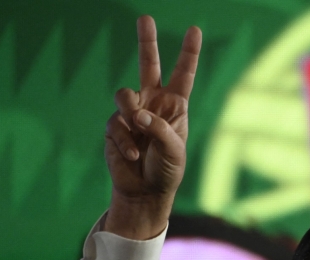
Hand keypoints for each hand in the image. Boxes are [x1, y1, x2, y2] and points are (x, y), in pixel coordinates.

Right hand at [104, 16, 201, 239]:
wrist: (144, 191)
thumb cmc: (166, 171)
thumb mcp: (174, 151)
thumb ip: (160, 130)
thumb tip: (138, 114)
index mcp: (175, 107)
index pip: (184, 75)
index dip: (189, 53)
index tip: (195, 30)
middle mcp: (153, 103)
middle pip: (148, 65)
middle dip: (147, 41)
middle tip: (146, 18)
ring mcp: (132, 113)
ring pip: (124, 94)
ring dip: (130, 113)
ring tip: (138, 131)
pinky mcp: (115, 126)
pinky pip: (116, 124)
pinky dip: (124, 141)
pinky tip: (132, 156)